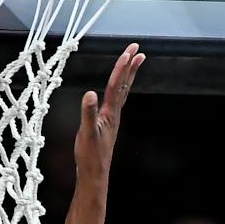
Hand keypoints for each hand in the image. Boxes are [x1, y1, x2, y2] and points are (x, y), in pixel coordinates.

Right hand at [75, 42, 145, 178]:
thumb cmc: (90, 155)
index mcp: (109, 113)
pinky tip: (118, 88)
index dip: (121, 68)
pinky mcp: (108, 124)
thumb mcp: (86, 133)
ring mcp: (112, 119)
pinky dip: (119, 89)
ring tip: (134, 62)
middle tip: (138, 49)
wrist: (95, 174)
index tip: (129, 52)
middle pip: (123, 85)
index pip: (115, 85)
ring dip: (127, 75)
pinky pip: (116, 100)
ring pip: (122, 92)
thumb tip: (90, 94)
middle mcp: (114, 114)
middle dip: (130, 66)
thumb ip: (88, 113)